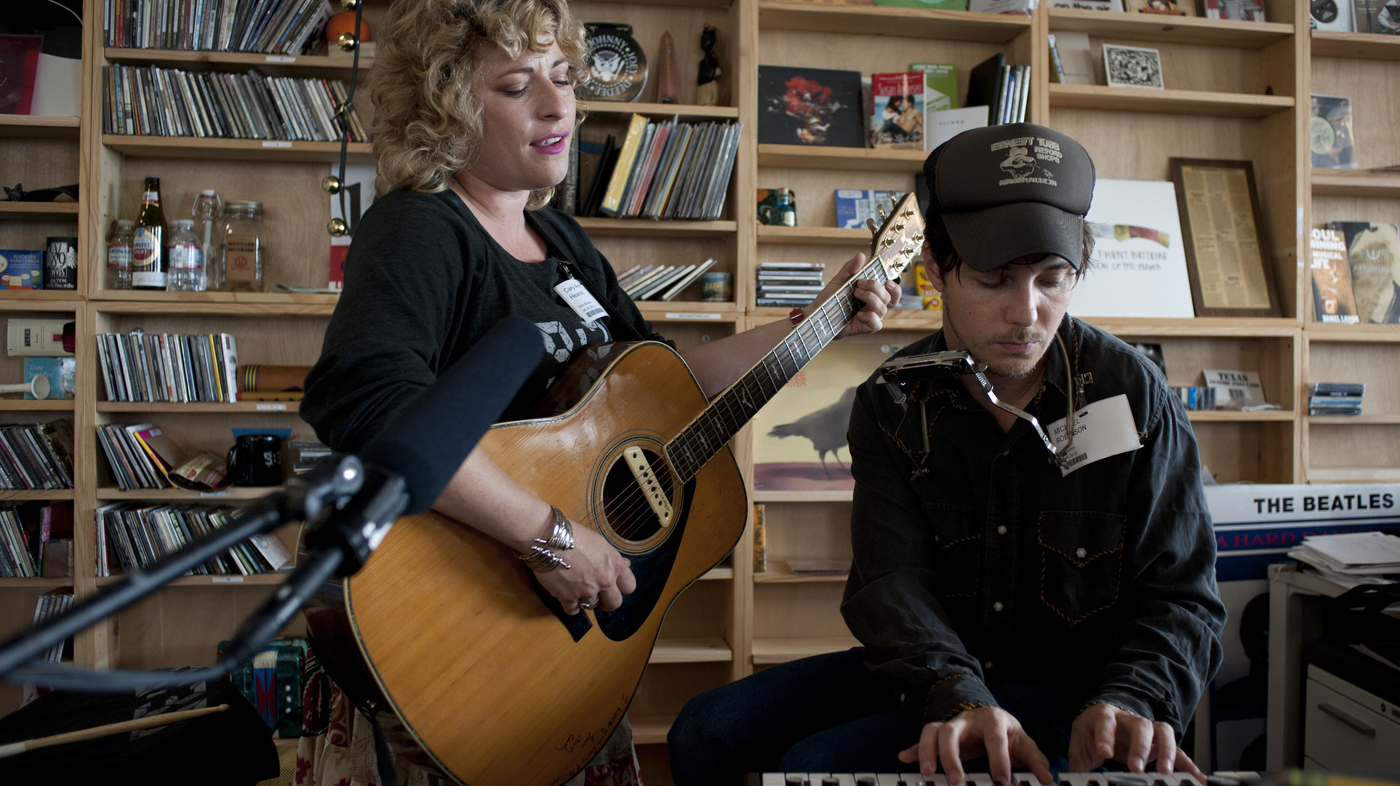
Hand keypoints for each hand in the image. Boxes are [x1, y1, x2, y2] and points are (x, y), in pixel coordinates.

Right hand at [534, 522, 636, 615]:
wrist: (548, 537)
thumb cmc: (574, 534)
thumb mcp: (599, 542)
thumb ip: (612, 558)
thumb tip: (625, 565)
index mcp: (615, 565)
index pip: (629, 587)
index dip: (621, 587)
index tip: (614, 586)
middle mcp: (604, 580)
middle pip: (614, 603)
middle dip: (607, 601)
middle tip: (599, 596)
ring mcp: (586, 591)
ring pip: (592, 606)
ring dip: (586, 600)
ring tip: (577, 588)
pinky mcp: (567, 597)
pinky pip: (573, 610)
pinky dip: (570, 606)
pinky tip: (568, 597)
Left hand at [806, 253, 901, 338]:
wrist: (817, 314)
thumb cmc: (829, 299)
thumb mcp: (839, 281)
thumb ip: (850, 269)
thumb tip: (861, 256)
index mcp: (872, 295)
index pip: (892, 293)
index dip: (895, 288)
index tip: (887, 281)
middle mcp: (873, 306)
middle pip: (888, 298)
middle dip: (876, 288)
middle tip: (859, 284)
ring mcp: (870, 317)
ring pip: (883, 309)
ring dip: (871, 298)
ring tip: (856, 294)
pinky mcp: (864, 327)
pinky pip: (876, 324)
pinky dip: (869, 317)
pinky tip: (858, 314)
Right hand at [896, 706, 1051, 785]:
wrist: (991, 717)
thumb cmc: (1007, 733)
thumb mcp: (1024, 743)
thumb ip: (1035, 761)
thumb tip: (1047, 779)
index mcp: (993, 720)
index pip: (995, 738)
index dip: (999, 760)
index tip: (1002, 782)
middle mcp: (968, 719)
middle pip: (952, 731)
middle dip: (952, 757)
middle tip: (956, 781)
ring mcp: (951, 725)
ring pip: (933, 732)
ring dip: (928, 753)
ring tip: (928, 775)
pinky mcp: (940, 734)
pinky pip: (923, 739)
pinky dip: (914, 750)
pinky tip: (905, 758)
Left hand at [1068, 703, 1203, 781]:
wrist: (1101, 720)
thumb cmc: (1091, 734)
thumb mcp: (1079, 746)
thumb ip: (1078, 765)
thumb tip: (1070, 784)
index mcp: (1104, 715)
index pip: (1105, 720)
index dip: (1105, 735)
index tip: (1105, 752)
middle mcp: (1128, 719)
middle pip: (1139, 725)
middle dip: (1139, 746)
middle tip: (1135, 768)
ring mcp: (1147, 729)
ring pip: (1162, 731)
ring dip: (1166, 751)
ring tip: (1166, 772)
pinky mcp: (1159, 742)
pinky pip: (1177, 749)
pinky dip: (1188, 763)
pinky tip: (1197, 778)